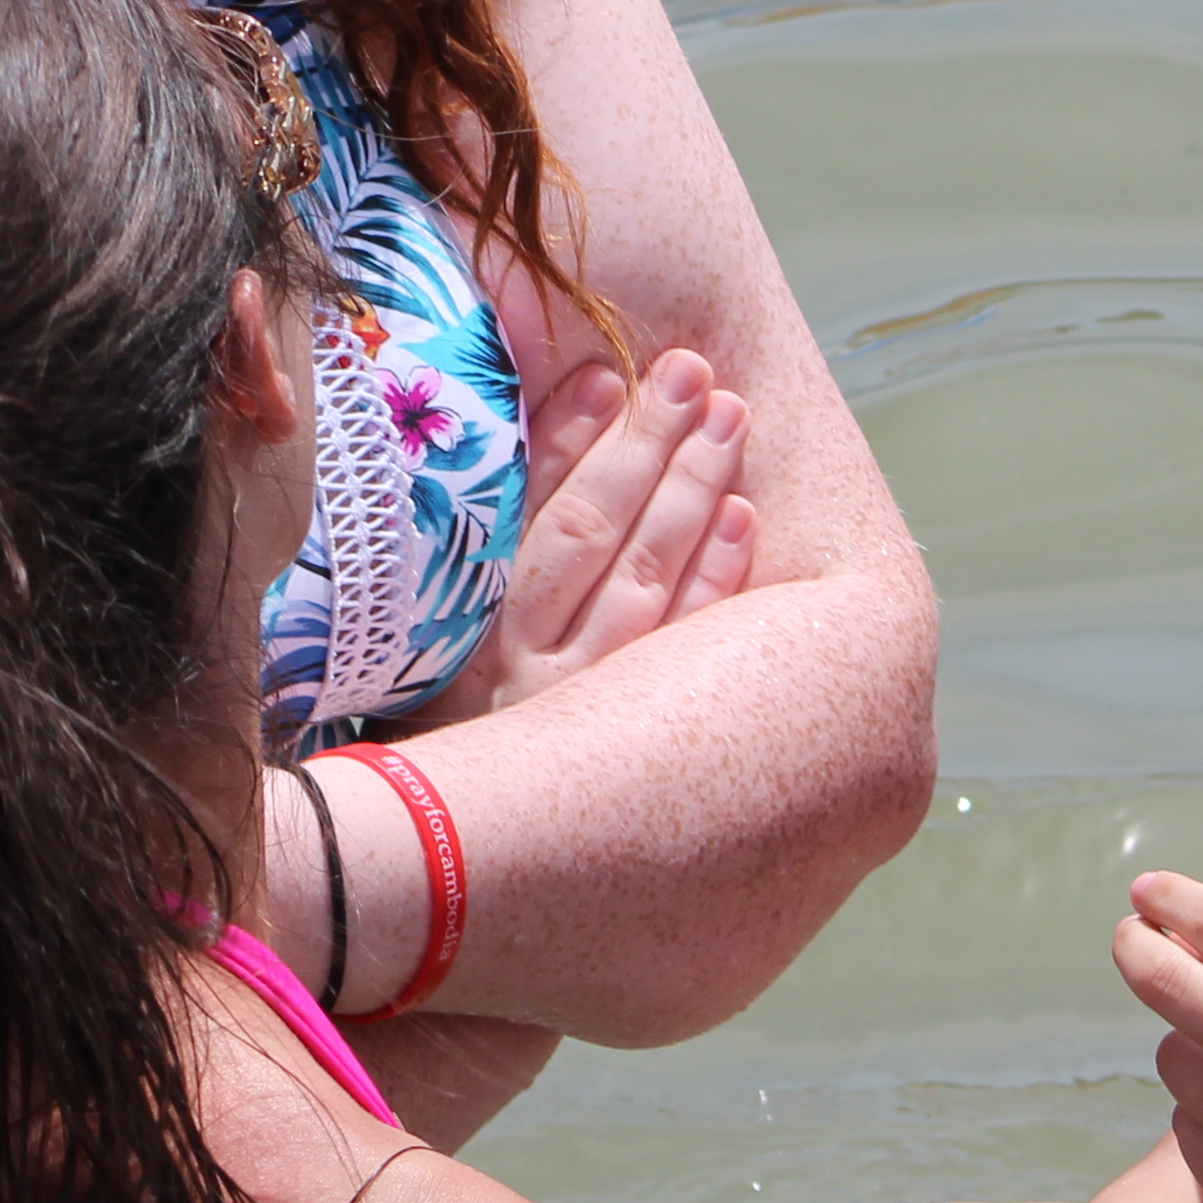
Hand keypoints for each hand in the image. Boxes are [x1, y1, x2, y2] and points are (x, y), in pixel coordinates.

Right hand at [444, 346, 754, 718]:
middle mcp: (515, 663)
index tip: (607, 377)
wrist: (481, 829)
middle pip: (586, 534)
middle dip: (643, 444)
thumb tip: (534, 375)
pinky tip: (744, 515)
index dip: (563, 440)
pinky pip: (684, 642)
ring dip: (691, 488)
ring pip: (642, 580)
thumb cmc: (478, 698)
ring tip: (729, 416)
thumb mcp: (461, 616)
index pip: (519, 512)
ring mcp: (581, 702)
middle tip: (689, 372)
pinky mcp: (639, 735)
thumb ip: (501, 504)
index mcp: (458, 622)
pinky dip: (715, 575)